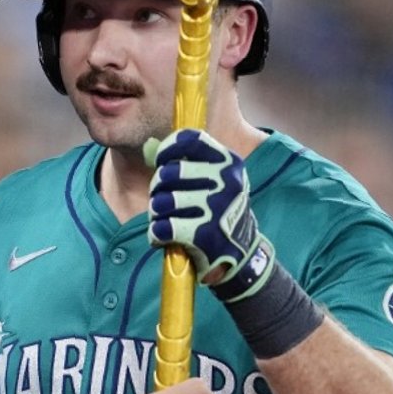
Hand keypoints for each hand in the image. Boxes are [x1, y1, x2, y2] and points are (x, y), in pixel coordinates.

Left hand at [146, 127, 275, 298]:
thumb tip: (150, 148)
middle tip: (164, 199)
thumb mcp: (219, 179)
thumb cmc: (221, 210)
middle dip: (158, 187)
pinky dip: (157, 234)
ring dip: (156, 212)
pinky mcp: (204, 235)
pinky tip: (163, 236)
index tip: (161, 161)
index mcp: (229, 163)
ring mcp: (216, 208)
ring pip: (161, 201)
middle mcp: (226, 182)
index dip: (168, 149)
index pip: (190, 140)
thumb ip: (190, 161)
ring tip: (164, 218)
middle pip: (168, 172)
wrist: (242, 253)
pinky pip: (162, 227)